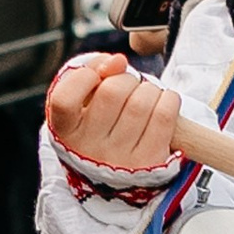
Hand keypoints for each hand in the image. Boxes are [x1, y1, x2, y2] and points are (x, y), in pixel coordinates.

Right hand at [46, 56, 188, 170]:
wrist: (120, 173)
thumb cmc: (100, 125)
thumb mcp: (85, 101)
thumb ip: (93, 72)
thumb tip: (118, 61)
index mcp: (65, 132)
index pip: (65, 99)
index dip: (85, 76)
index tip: (97, 77)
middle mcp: (89, 148)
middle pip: (113, 91)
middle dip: (126, 79)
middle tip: (128, 88)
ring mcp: (119, 158)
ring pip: (142, 100)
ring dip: (149, 89)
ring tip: (145, 98)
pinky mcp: (149, 160)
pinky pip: (164, 115)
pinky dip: (168, 99)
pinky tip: (162, 104)